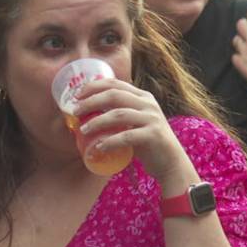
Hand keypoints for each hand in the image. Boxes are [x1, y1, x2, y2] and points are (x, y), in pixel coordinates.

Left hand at [74, 78, 191, 183]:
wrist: (171, 163)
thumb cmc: (147, 144)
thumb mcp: (134, 123)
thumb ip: (118, 115)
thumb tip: (87, 115)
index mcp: (142, 96)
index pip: (115, 83)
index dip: (94, 86)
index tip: (77, 95)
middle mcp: (148, 104)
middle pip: (114, 95)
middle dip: (91, 101)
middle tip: (75, 111)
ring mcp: (152, 118)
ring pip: (119, 114)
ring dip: (97, 121)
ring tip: (83, 129)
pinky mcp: (154, 135)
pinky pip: (127, 136)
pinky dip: (110, 141)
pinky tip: (98, 147)